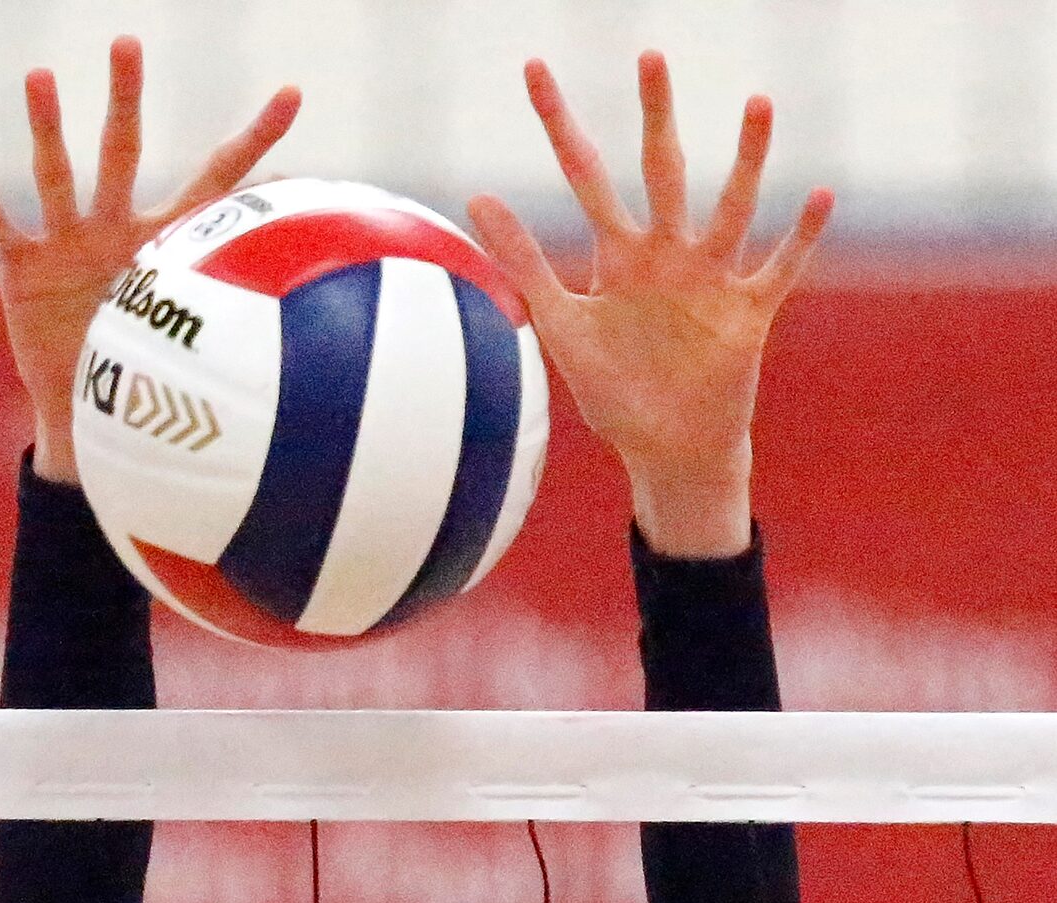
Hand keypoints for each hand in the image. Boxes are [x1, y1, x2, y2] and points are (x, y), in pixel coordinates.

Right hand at [0, 39, 300, 483]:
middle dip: (126, 99)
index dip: (255, 143)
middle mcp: (114, 227)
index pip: (218, 182)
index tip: (293, 94)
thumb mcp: (198, 357)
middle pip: (123, 151)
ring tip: (42, 78)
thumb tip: (340, 358)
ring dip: (48, 130)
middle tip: (128, 44)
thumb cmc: (144, 375)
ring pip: (58, 177)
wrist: (88, 411)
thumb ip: (253, 347)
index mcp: (161, 241)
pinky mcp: (23, 268)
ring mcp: (66, 242)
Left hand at [469, 54, 832, 555]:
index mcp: (619, 255)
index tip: (533, 70)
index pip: (585, 176)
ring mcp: (711, 280)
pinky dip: (799, 238)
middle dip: (655, 116)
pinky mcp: (747, 315)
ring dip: (746, 160)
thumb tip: (476, 196)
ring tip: (758, 103)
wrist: (667, 453)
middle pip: (662, 171)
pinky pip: (778, 269)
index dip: (558, 126)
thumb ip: (524, 262)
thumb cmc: (616, 394)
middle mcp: (668, 254)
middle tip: (649, 55)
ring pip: (731, 207)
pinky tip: (820, 196)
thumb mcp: (561, 325)